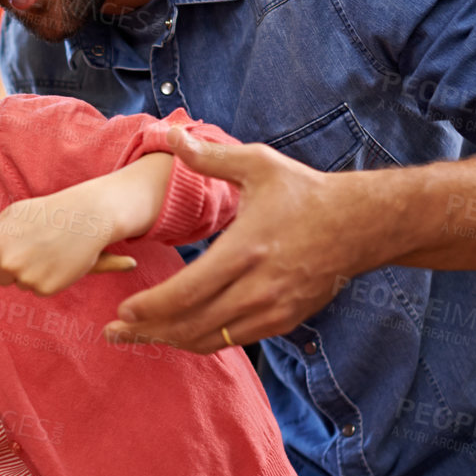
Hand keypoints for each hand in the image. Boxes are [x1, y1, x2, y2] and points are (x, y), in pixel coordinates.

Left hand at [0, 190, 113, 295]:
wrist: (88, 218)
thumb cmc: (49, 212)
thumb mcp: (15, 214)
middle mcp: (10, 262)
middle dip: (8, 268)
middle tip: (30, 249)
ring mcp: (28, 278)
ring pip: (19, 284)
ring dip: (28, 273)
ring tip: (47, 251)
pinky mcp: (47, 289)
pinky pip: (37, 289)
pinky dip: (46, 279)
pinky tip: (57, 261)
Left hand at [105, 128, 377, 351]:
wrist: (361, 225)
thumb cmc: (305, 192)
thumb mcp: (258, 165)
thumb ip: (209, 157)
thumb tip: (170, 134)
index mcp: (246, 250)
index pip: (187, 292)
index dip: (150, 308)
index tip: (123, 310)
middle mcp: (258, 288)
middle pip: (192, 324)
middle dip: (148, 332)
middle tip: (114, 332)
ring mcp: (273, 310)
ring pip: (211, 339)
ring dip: (171, 341)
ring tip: (138, 336)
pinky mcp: (283, 320)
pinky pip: (233, 340)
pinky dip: (201, 340)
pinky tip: (178, 333)